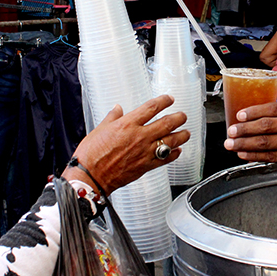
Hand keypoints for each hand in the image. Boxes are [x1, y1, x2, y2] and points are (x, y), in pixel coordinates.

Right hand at [67, 95, 188, 194]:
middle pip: (166, 123)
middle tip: (182, 116)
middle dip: (178, 117)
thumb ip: (112, 117)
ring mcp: (144, 152)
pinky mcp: (146, 166)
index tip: (169, 99)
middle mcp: (139, 136)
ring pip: (170, 141)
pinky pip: (165, 159)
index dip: (163, 101)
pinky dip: (174, 154)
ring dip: (181, 135)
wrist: (90, 176)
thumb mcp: (99, 129)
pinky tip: (178, 151)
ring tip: (186, 132)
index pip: (151, 108)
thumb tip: (117, 109)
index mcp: (127, 124)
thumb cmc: (91, 154)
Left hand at [224, 100, 276, 166]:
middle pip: (266, 126)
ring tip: (232, 144)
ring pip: (266, 143)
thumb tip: (256, 116)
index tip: (239, 115)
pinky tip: (244, 154)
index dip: (253, 112)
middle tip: (230, 131)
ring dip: (245, 144)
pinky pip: (271, 156)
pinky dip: (254, 155)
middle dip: (244, 129)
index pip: (273, 108)